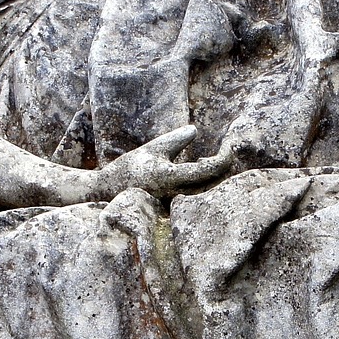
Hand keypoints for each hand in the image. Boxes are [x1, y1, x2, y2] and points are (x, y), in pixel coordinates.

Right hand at [88, 127, 233, 201]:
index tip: (230, 147)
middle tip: (225, 152)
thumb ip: (175, 140)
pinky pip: (197, 197)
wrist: (108, 191)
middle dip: (223, 168)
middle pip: (213, 185)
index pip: (208, 171)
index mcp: (170, 177)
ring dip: (213, 176)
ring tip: (205, 161)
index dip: (224, 159)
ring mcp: (175, 204)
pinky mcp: (174, 208)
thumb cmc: (130, 167)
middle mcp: (175, 194)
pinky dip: (204, 183)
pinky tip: (197, 170)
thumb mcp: (153, 148)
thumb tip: (195, 130)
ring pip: (206, 193)